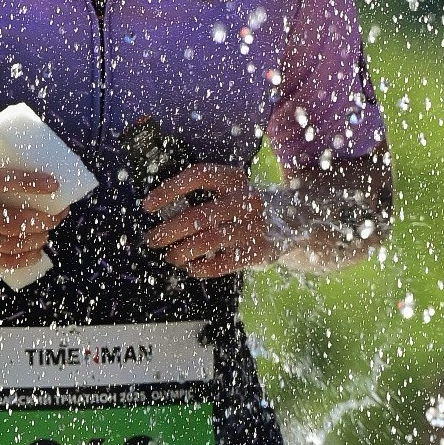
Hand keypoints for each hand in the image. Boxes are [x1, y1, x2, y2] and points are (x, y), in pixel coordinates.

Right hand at [0, 150, 61, 274]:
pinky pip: (0, 261)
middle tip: (57, 214)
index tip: (53, 184)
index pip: (0, 180)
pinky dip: (23, 259)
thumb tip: (30, 140)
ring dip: (36, 239)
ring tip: (48, 230)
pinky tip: (38, 252)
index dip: (29, 183)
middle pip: (10, 221)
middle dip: (41, 220)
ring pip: (9, 243)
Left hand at [142, 164, 276, 278]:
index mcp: (234, 179)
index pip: (198, 176)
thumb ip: (204, 196)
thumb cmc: (247, 206)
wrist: (295, 220)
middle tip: (152, 240)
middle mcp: (247, 200)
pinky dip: (201, 268)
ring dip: (182, 252)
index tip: (148, 206)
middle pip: (198, 216)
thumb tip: (163, 213)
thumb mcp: (232, 190)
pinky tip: (191, 267)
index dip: (170, 190)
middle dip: (168, 230)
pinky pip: (222, 263)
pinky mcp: (259, 251)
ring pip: (208, 241)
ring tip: (171, 256)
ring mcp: (254, 226)